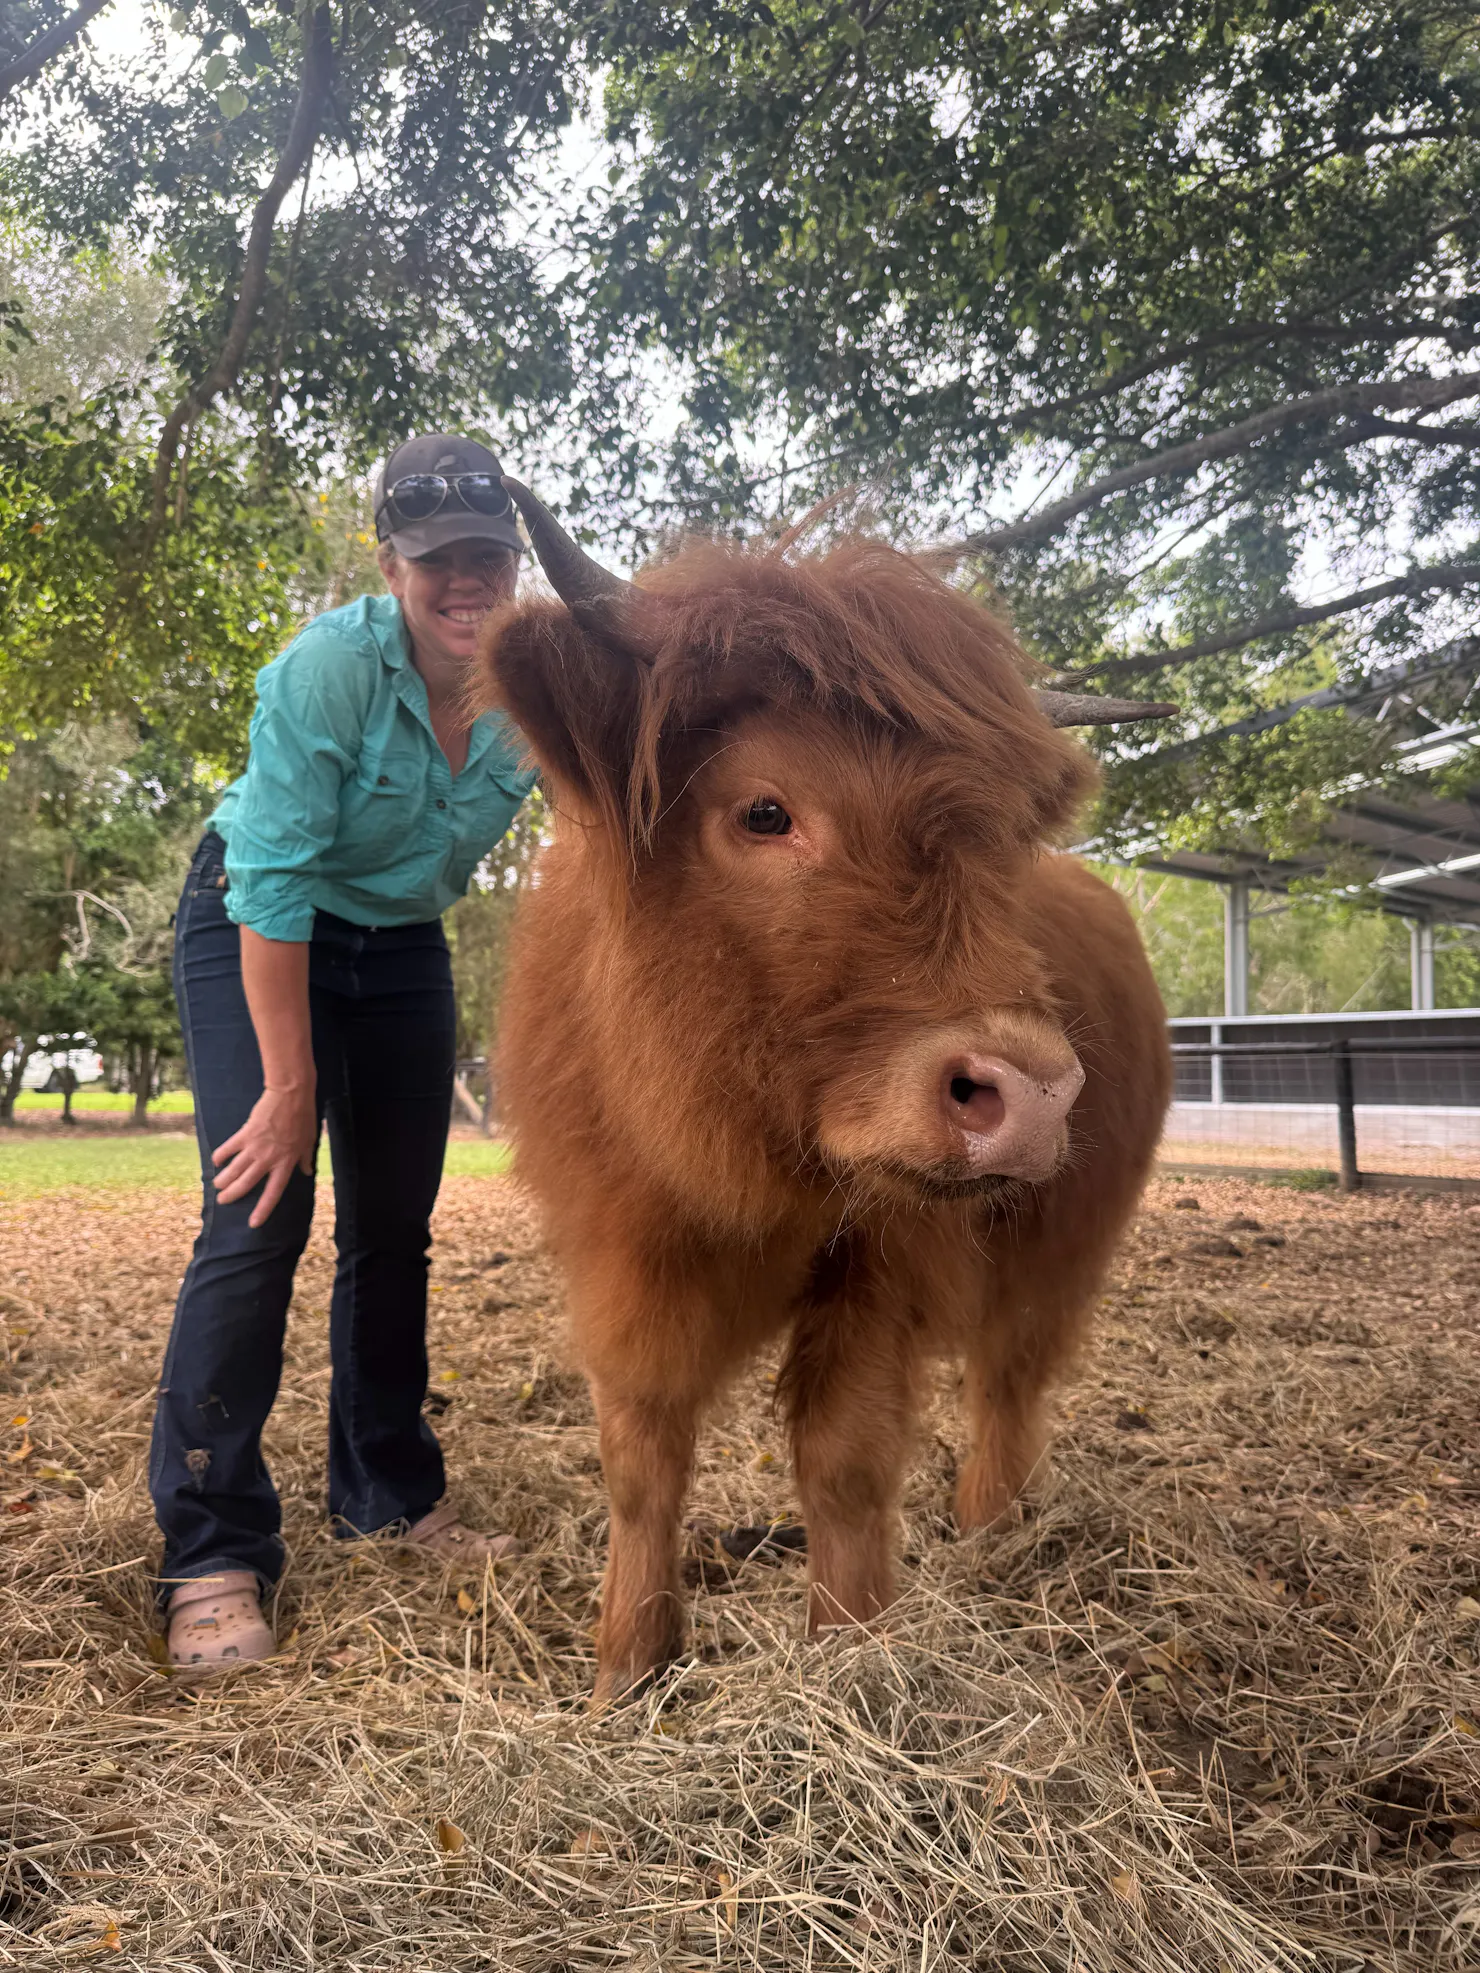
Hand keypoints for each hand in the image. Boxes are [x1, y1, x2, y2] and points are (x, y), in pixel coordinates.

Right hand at [212, 1083, 317, 1227]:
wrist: (291, 1094)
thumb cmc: (304, 1117)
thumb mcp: (310, 1141)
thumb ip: (306, 1158)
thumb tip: (307, 1171)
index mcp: (286, 1163)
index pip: (274, 1192)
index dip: (263, 1209)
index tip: (253, 1223)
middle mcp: (269, 1159)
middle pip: (246, 1184)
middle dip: (232, 1195)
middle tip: (223, 1201)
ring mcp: (255, 1147)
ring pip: (234, 1170)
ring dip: (223, 1180)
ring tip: (216, 1186)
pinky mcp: (245, 1134)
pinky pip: (229, 1149)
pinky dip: (221, 1156)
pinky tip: (216, 1161)